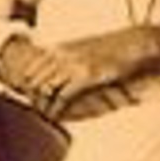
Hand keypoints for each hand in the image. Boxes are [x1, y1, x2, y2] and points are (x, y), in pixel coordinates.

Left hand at [1, 29, 159, 120]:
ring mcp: (74, 65)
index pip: (33, 65)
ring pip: (46, 87)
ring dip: (42, 104)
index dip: (27, 82)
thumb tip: (57, 67)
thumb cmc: (110, 48)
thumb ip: (68, 56)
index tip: (27, 96)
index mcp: (61, 47)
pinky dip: (57, 108)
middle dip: (31, 95)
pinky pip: (63, 95)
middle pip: (36, 77)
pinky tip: (56, 116)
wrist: (133, 43)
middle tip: (33, 110)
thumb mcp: (84, 48)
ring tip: (42, 116)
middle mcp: (63, 54)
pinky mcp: (86, 76)